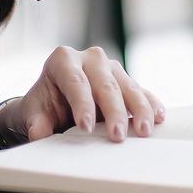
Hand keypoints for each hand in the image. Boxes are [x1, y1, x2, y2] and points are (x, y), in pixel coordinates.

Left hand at [0, 46, 164, 142]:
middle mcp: (90, 58)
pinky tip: (158, 116)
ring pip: (128, 86)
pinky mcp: (125, 79)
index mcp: (63, 60)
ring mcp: (111, 67)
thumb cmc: (44, 104)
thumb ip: (35, 121)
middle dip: (113, 111)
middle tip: (117, 135)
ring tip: (144, 130)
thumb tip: (39, 133)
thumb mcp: (34, 112)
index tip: (86, 126)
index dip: (83, 104)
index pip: (76, 82)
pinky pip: (141, 91)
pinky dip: (150, 104)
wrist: (55, 100)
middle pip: (105, 84)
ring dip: (138, 109)